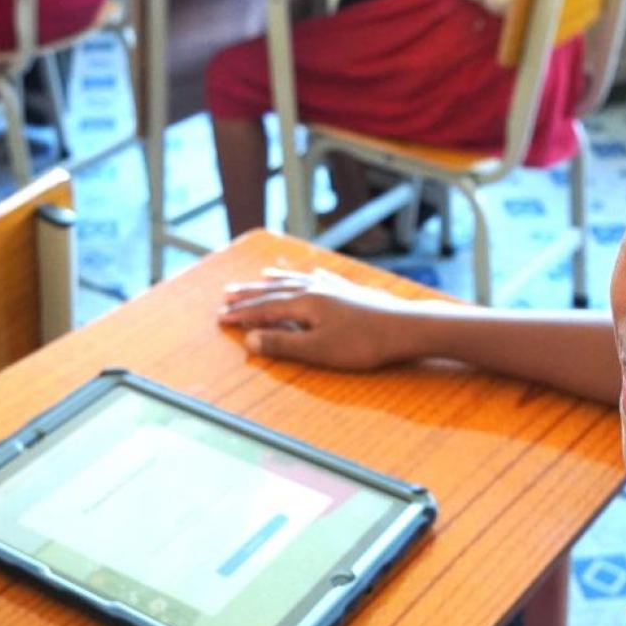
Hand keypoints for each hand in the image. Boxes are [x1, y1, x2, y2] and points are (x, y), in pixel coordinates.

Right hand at [218, 267, 428, 369]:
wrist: (405, 328)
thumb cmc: (363, 343)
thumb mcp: (318, 350)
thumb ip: (283, 344)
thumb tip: (250, 339)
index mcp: (304, 303)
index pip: (264, 308)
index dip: (242, 314)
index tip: (220, 317)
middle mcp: (316, 289)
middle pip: (275, 290)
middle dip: (250, 294)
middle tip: (227, 294)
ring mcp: (335, 288)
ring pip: (297, 281)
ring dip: (275, 281)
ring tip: (260, 278)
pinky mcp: (352, 291)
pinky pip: (322, 279)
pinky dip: (308, 277)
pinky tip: (312, 275)